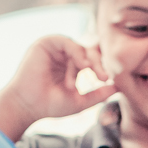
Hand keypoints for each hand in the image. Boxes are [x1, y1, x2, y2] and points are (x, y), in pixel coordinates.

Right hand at [0, 35, 117, 133]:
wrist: (28, 106)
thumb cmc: (51, 105)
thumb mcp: (81, 101)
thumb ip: (99, 94)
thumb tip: (119, 87)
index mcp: (72, 66)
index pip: (93, 60)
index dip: (103, 67)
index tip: (109, 80)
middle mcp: (64, 55)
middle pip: (90, 51)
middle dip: (99, 63)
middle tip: (104, 77)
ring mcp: (55, 48)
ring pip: (80, 47)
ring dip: (87, 62)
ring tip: (88, 76)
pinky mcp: (46, 42)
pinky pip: (68, 41)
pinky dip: (77, 53)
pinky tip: (82, 66)